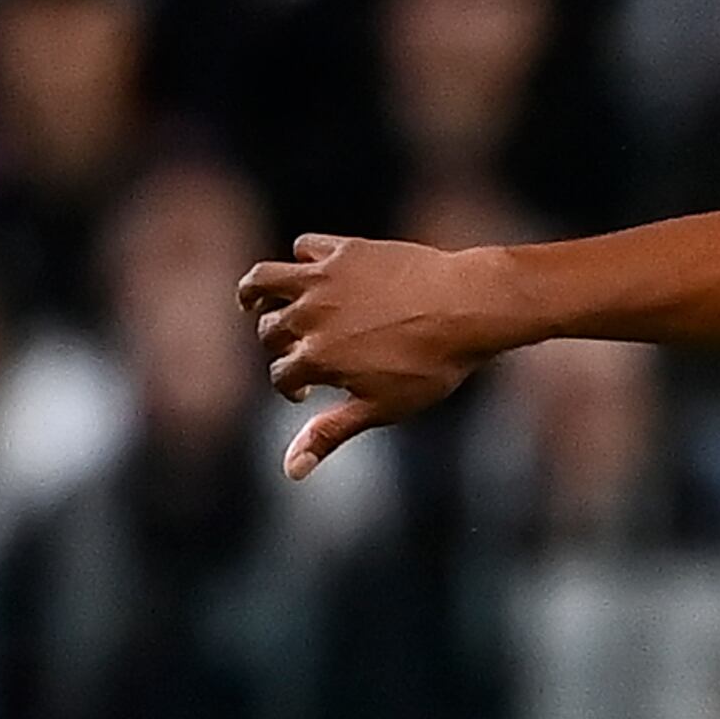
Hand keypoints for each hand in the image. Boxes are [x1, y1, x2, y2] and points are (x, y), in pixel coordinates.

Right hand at [241, 235, 508, 475]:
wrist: (466, 308)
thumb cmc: (430, 365)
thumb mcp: (381, 408)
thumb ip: (330, 433)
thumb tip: (290, 470)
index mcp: (315, 358)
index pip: (282, 375)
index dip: (291, 389)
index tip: (308, 393)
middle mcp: (309, 315)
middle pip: (270, 331)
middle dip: (277, 346)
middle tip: (297, 353)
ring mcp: (322, 280)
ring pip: (264, 279)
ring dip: (254, 292)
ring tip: (253, 302)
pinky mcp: (342, 250)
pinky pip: (303, 248)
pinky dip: (301, 259)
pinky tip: (309, 271)